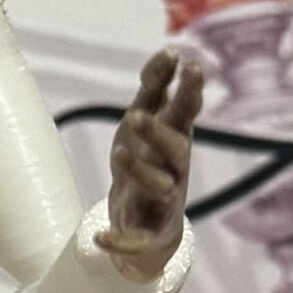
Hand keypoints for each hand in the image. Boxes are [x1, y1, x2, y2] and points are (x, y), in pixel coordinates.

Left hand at [95, 47, 202, 282]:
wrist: (144, 225)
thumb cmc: (147, 162)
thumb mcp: (146, 123)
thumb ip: (155, 88)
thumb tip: (170, 50)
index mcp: (175, 142)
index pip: (186, 115)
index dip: (190, 92)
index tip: (192, 66)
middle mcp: (174, 171)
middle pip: (175, 151)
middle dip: (158, 135)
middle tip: (135, 116)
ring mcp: (162, 203)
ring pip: (158, 188)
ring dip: (139, 172)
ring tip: (118, 154)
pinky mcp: (146, 234)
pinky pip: (136, 240)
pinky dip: (119, 242)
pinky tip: (100, 238)